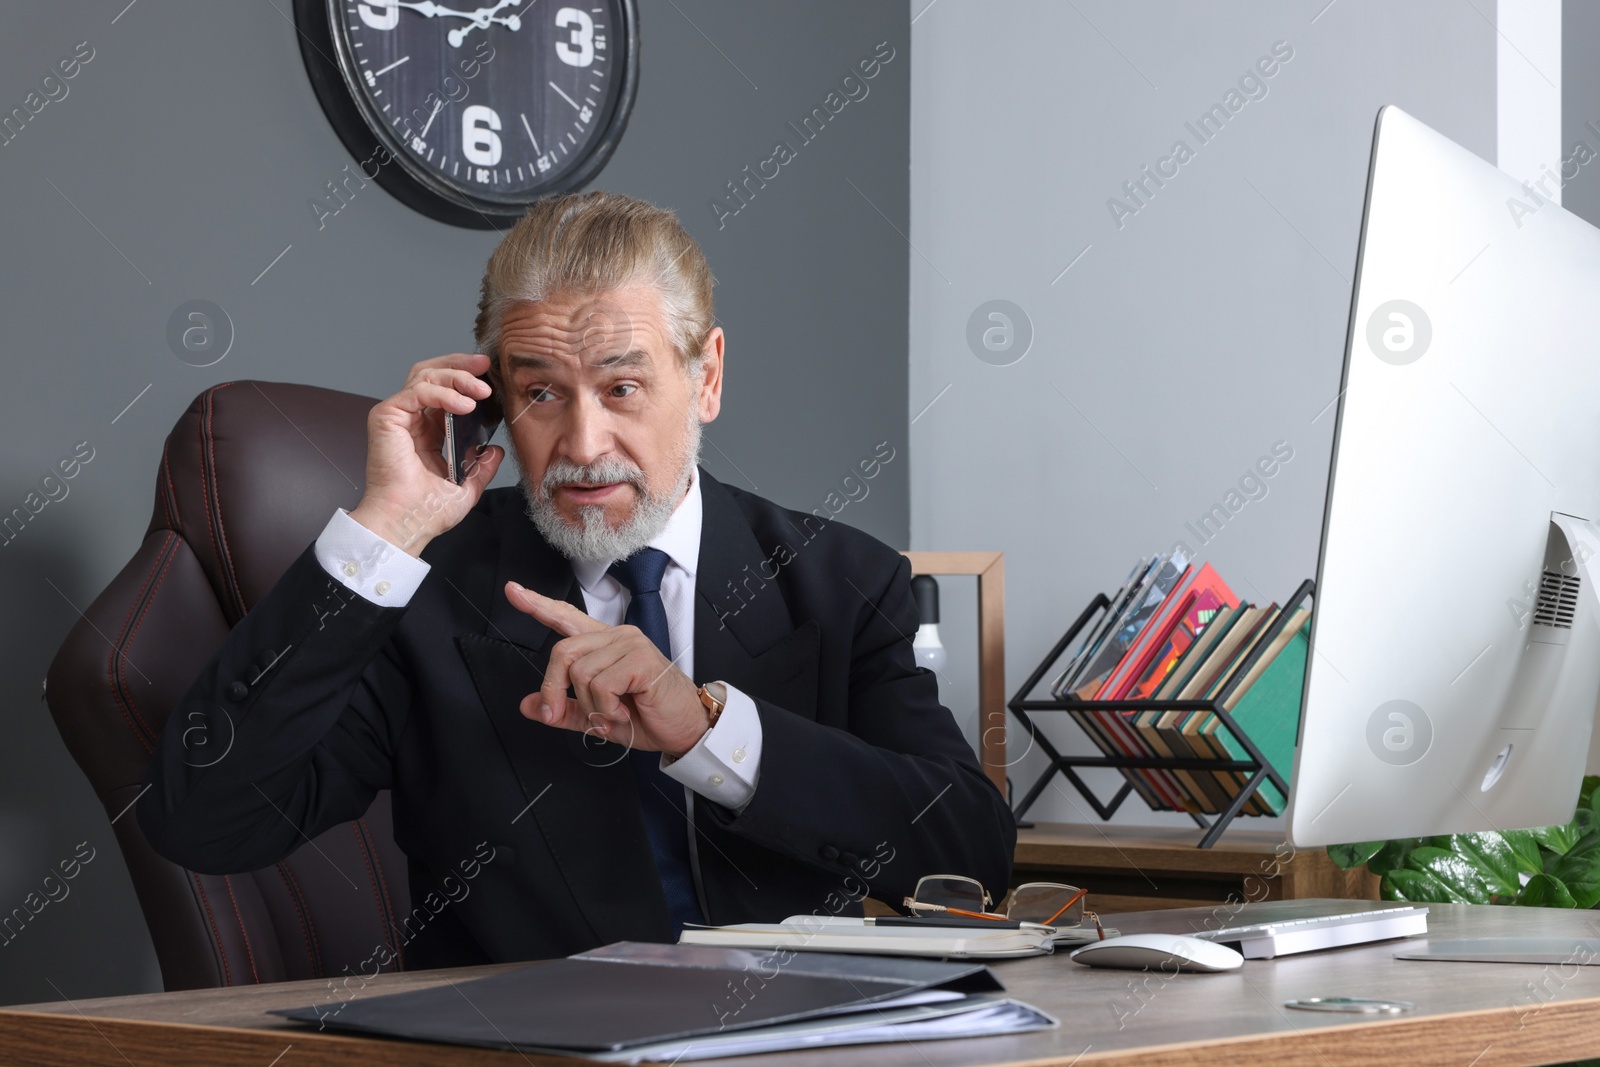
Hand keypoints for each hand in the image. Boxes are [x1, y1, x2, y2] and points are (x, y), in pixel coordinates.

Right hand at [347, 352, 504, 556]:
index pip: (443, 390)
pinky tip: (464, 404)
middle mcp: (410, 420)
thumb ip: (481, 467)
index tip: (488, 375)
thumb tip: (495, 451)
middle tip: (484, 365)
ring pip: (424, 376)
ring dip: (456, 377)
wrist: (406, 524)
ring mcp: (396, 417)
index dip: (464, 377)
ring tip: (481, 390)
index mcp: (426, 433)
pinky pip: (417, 391)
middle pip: (431, 373)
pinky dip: (442, 392)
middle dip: (460, 364)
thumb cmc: (425, 512)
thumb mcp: (465, 487)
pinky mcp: (386, 418)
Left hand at [505, 581, 709, 756]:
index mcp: (604, 644)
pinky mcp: (641, 660)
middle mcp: (617, 637)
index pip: (567, 618)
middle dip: (553, 689)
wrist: (685, 729)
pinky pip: (602, 684)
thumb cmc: (648, 717)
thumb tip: (528, 705)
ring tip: (613, 714)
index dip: (538, 604)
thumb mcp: (596, 715)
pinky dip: (606, 708)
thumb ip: (564, 709)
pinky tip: (623, 711)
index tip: (513, 591)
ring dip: (591, 705)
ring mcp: (631, 645)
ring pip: (580, 673)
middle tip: (560, 715)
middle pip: (563, 652)